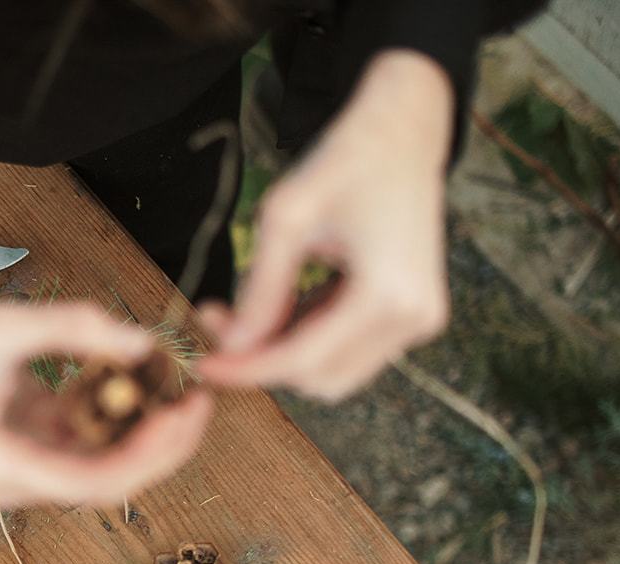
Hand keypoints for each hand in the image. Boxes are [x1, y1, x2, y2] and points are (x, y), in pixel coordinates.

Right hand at [0, 295, 212, 506]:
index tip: (180, 417)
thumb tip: (144, 342)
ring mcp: (22, 471)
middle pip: (103, 484)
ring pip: (103, 469)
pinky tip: (148, 387)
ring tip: (184, 391)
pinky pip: (90, 446)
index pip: (84, 483)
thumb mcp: (2, 323)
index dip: (142, 457)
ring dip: (146, 436)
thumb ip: (72, 329)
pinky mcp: (33, 453)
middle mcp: (9, 482)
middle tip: (200, 403)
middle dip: (158, 449)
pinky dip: (121, 420)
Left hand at [199, 49, 453, 401]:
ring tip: (245, 305)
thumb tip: (231, 346)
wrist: (403, 129)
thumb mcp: (287, 219)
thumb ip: (260, 289)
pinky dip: (308, 335)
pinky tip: (282, 298)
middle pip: (319, 377)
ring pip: (333, 371)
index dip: (246, 369)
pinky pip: (348, 348)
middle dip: (263, 360)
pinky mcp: (412, 314)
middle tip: (218, 318)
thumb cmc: (345, 161)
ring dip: (283, 350)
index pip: (304, 360)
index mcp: (388, 294)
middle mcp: (413, 317)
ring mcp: (418, 319)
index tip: (201, 365)